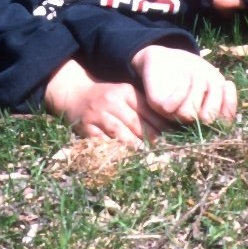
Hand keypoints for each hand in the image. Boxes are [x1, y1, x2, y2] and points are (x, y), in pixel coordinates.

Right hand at [43, 58, 166, 147]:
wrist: (76, 94)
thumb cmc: (108, 97)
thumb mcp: (125, 93)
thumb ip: (143, 105)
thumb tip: (168, 125)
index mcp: (125, 92)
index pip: (146, 109)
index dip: (160, 124)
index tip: (172, 136)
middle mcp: (111, 101)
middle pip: (135, 122)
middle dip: (150, 137)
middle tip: (162, 150)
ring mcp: (98, 115)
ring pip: (119, 132)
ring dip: (134, 145)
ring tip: (145, 155)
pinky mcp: (87, 127)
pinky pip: (103, 141)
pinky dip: (114, 150)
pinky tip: (124, 157)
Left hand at [132, 45, 236, 126]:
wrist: (162, 57)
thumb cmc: (191, 71)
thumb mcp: (211, 79)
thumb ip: (222, 91)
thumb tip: (228, 86)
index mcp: (203, 118)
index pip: (223, 123)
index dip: (228, 105)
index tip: (227, 83)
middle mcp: (187, 122)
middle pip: (208, 119)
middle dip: (213, 97)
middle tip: (209, 79)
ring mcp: (170, 115)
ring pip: (190, 113)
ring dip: (197, 88)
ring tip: (196, 73)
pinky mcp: (157, 105)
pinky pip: (173, 105)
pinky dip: (183, 87)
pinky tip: (186, 74)